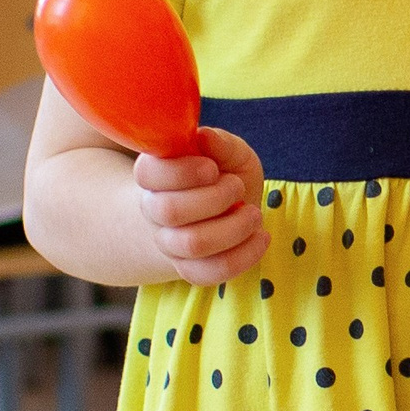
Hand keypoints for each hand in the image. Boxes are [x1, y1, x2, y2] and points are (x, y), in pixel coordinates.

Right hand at [134, 128, 266, 284]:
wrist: (225, 209)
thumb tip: (203, 137)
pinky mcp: (190, 269)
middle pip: (170, 211)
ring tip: (253, 213)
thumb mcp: (228, 151)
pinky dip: (244, 256)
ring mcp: (169, 243)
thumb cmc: (224, 173)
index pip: (148, 174)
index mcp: (154, 175)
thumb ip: (219, 143)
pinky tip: (261, 236)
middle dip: (215, 197)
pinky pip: (209, 273)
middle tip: (236, 187)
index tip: (211, 168)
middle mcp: (154, 211)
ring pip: (192, 245)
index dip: (183, 171)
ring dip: (233, 227)